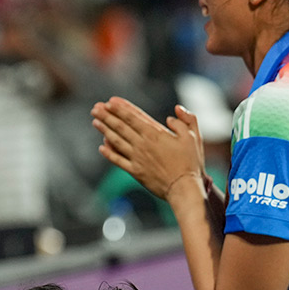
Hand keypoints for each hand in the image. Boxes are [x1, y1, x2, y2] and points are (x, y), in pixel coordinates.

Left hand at [91, 97, 205, 200]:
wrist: (184, 188)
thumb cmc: (191, 162)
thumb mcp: (193, 136)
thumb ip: (185, 120)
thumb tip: (174, 112)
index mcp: (155, 134)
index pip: (133, 117)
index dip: (121, 108)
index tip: (110, 101)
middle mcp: (142, 144)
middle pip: (121, 126)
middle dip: (107, 115)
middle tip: (96, 108)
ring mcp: (137, 158)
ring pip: (116, 141)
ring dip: (104, 130)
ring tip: (95, 121)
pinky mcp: (136, 172)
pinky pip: (118, 161)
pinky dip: (109, 154)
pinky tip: (101, 147)